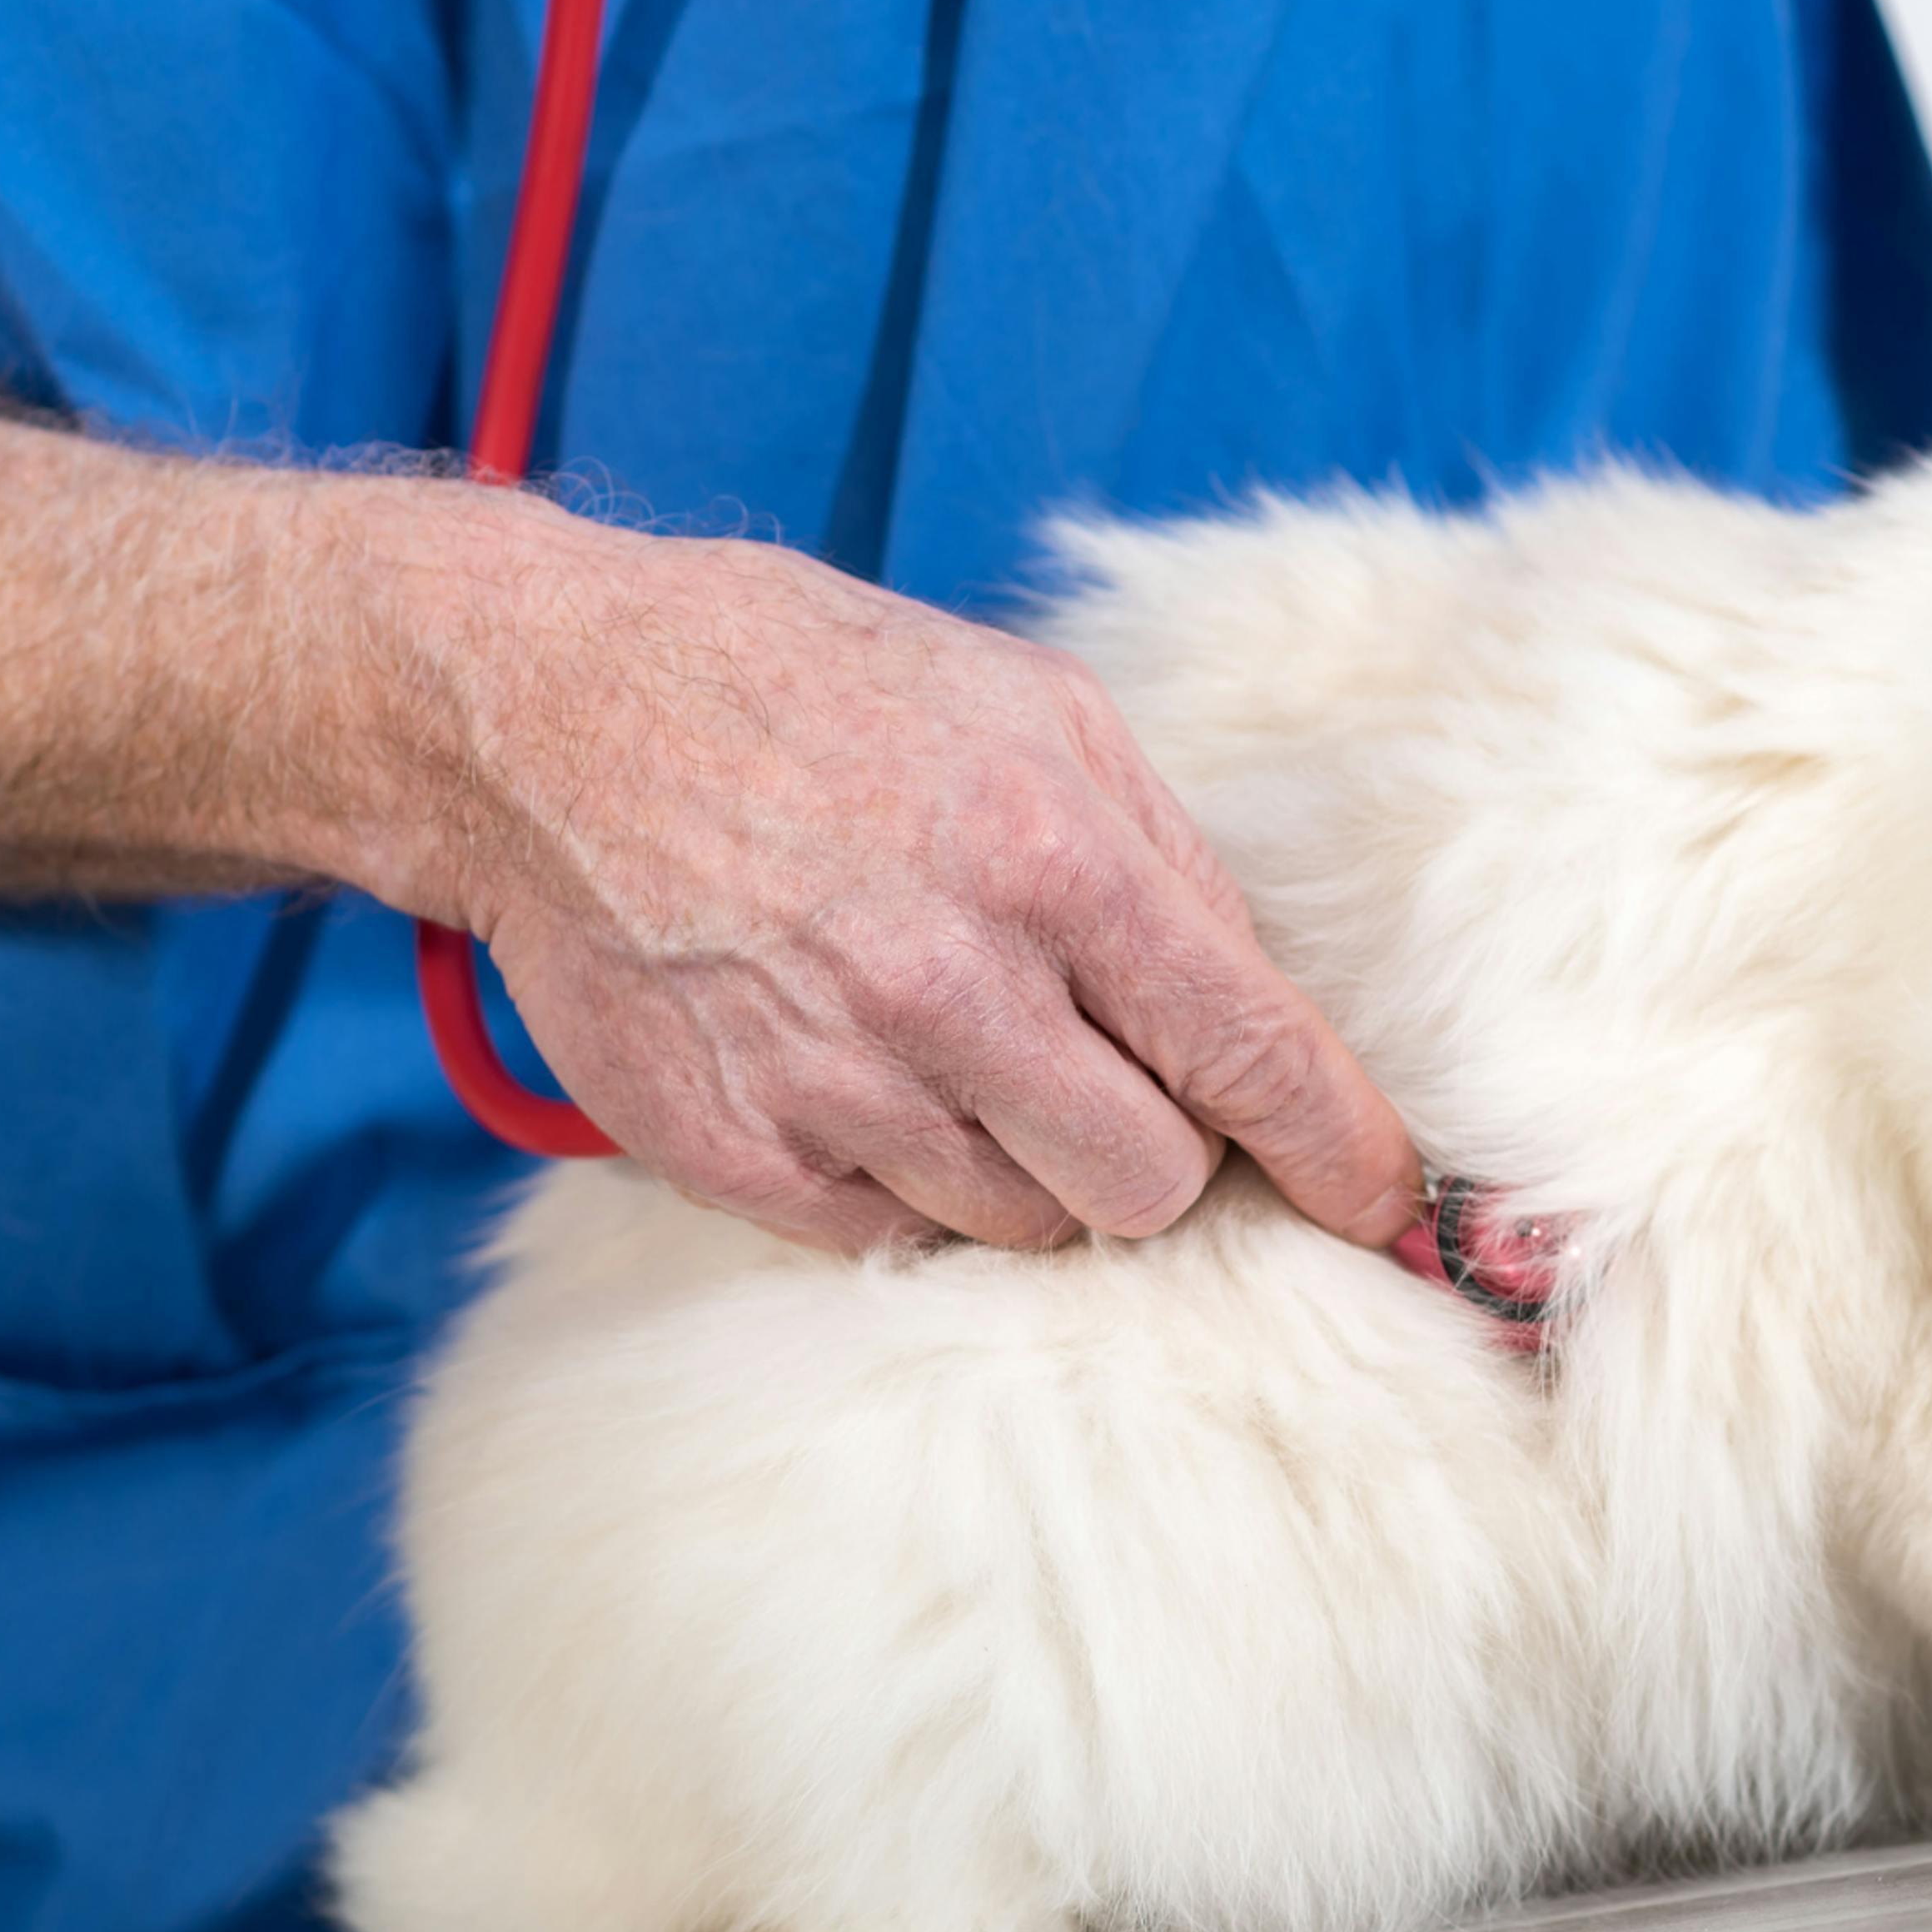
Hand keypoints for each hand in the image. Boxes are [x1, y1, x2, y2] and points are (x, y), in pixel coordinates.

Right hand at [342, 484, 1418, 1254]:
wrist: (545, 711)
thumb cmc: (817, 693)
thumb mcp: (1035, 710)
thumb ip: (1171, 868)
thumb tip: (1274, 1024)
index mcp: (1051, 856)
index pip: (1251, 1058)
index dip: (1343, 1154)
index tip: (1386, 1204)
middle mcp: (948, 983)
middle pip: (1151, 1186)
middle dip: (1161, 1153)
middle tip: (1104, 1071)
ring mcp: (830, 1079)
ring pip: (1029, 1226)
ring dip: (1030, 1165)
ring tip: (954, 1042)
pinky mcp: (732, 1151)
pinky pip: (897, 1239)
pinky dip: (911, 1181)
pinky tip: (861, 1070)